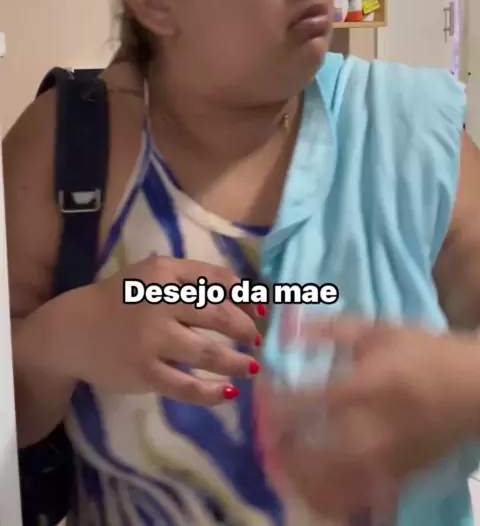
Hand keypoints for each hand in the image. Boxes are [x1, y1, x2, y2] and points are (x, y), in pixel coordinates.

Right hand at [69, 255, 261, 403]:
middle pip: (218, 315)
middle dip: (245, 329)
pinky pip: (187, 386)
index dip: (244, 295)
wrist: (72, 330)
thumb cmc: (120, 299)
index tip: (258, 309)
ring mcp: (153, 339)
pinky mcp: (145, 372)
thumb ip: (190, 280)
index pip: (216, 279)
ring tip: (250, 367)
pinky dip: (212, 392)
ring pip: (208, 353)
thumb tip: (244, 298)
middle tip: (256, 340)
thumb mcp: (151, 275)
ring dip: (236, 362)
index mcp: (164, 272)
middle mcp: (160, 302)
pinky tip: (227, 392)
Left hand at [255, 316, 479, 519]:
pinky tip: (312, 490)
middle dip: (285, 452)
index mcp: (370, 385)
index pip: (312, 401)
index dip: (279, 404)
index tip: (261, 398)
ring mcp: (389, 458)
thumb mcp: (381, 329)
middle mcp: (377, 428)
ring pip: (337, 485)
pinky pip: (359, 499)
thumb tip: (288, 328)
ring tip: (281, 468)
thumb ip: (332, 329)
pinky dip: (332, 498)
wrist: (476, 387)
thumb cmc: (425, 351)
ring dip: (302, 481)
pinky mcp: (401, 477)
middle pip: (319, 453)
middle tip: (265, 441)